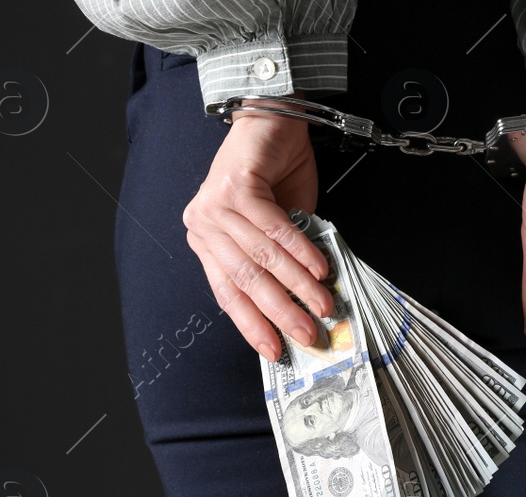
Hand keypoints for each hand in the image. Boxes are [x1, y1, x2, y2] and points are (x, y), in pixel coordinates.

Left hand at [184, 101, 334, 361]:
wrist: (272, 115)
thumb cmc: (275, 171)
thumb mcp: (278, 224)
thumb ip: (282, 261)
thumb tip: (305, 303)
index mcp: (207, 240)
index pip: (227, 293)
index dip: (252, 325)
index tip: (276, 351)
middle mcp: (203, 225)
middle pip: (244, 281)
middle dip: (280, 314)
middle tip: (309, 336)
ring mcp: (214, 205)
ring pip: (260, 258)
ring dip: (296, 286)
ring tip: (322, 305)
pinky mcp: (235, 187)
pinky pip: (272, 229)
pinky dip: (299, 251)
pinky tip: (319, 268)